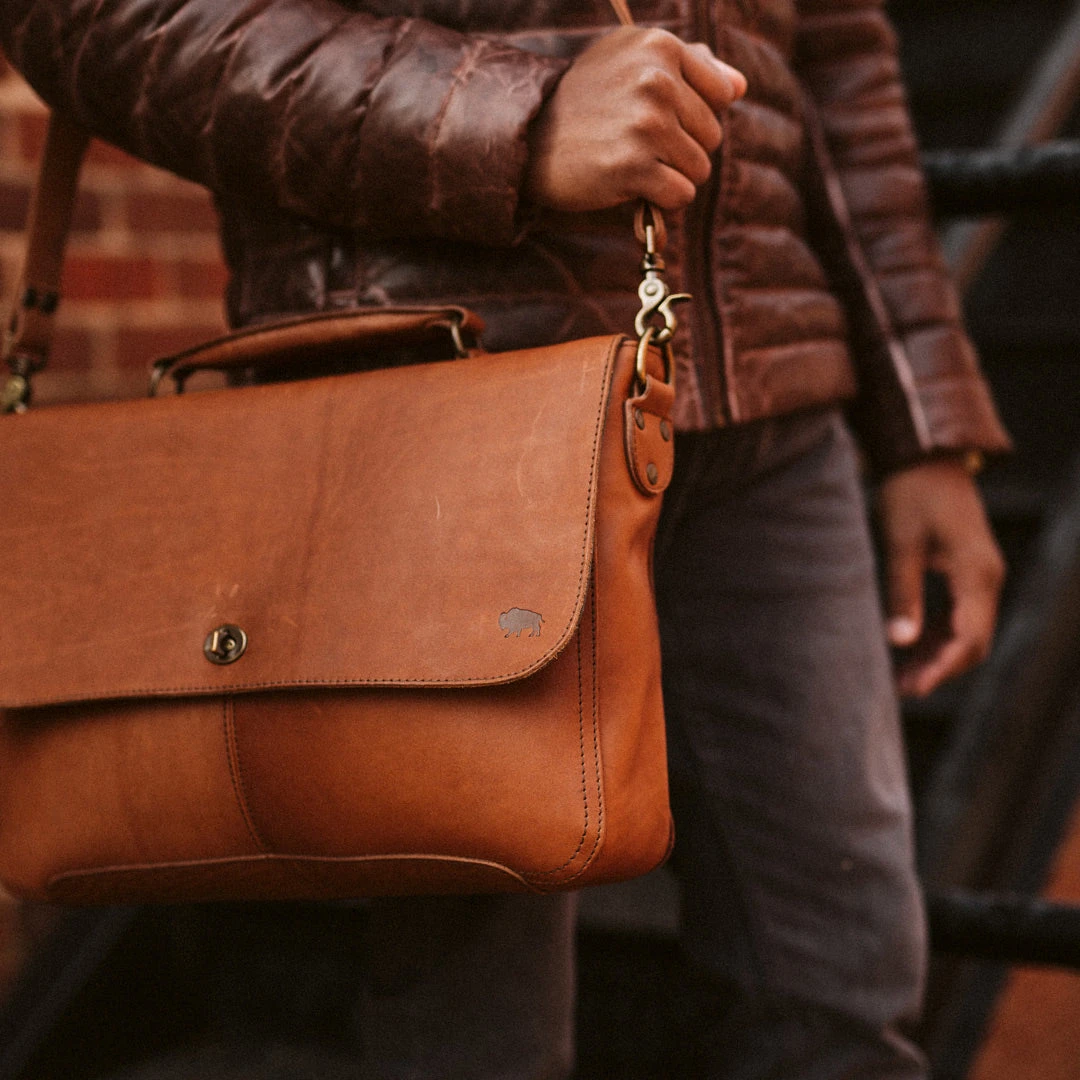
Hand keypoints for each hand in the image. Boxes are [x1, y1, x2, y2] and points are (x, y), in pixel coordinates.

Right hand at [524, 27, 746, 212]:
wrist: (528, 138)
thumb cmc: (584, 102)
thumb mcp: (628, 61)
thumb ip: (689, 66)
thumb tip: (739, 87)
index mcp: (659, 47)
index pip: (720, 94)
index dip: (694, 117)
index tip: (658, 119)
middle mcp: (655, 80)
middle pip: (711, 136)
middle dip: (682, 151)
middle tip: (638, 147)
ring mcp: (645, 124)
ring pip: (699, 169)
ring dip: (672, 178)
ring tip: (634, 165)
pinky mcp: (633, 167)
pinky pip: (680, 195)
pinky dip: (662, 202)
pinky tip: (633, 188)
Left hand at [876, 458, 1004, 697]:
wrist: (926, 456)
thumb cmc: (911, 494)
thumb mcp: (900, 544)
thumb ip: (902, 593)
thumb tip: (901, 642)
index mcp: (977, 574)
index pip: (969, 638)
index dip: (942, 668)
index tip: (914, 688)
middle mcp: (988, 578)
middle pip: (974, 641)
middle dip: (940, 668)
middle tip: (902, 688)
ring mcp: (982, 575)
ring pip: (968, 631)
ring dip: (939, 654)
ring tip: (901, 675)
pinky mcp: (969, 570)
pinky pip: (961, 614)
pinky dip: (938, 634)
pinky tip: (908, 645)